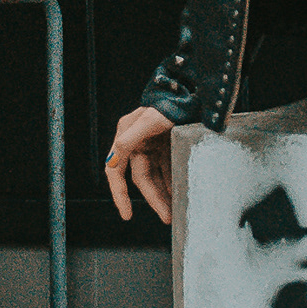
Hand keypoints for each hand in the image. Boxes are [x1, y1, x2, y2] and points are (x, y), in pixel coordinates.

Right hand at [106, 106, 174, 222]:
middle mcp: (136, 142)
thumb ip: (130, 138)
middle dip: (154, 199)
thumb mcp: (150, 119)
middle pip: (142, 178)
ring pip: (156, 176)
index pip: (116, 171)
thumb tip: (114, 160)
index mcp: (126, 136)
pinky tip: (179, 194)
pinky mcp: (167, 145)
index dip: (119, 194)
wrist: (192, 90)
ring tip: (175, 211)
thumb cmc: (169, 102)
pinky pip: (167, 168)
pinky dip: (172, 181)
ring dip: (164, 193)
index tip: (126, 215)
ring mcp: (152, 144)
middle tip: (167, 217)